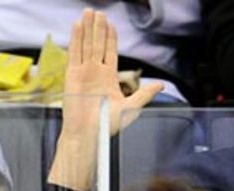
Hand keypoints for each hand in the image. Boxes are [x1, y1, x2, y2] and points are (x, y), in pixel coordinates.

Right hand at [48, 9, 163, 190]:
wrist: (88, 135)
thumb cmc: (107, 126)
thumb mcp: (131, 109)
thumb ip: (144, 94)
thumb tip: (161, 85)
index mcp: (109, 79)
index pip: (110, 53)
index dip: (111, 38)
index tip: (112, 24)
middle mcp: (96, 73)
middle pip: (98, 45)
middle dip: (99, 28)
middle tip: (99, 12)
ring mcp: (84, 73)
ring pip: (86, 45)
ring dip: (88, 29)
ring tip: (89, 12)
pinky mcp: (72, 75)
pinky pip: (75, 53)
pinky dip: (76, 39)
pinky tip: (78, 26)